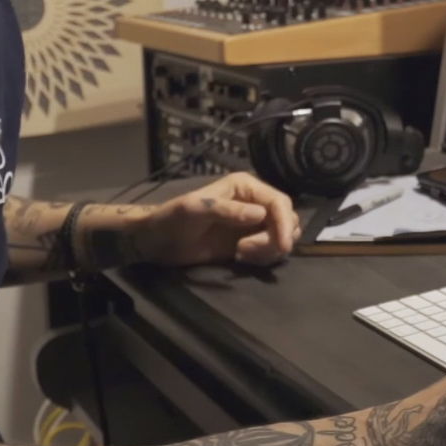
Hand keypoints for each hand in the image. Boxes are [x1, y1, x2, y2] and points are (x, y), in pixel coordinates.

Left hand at [123, 174, 298, 267]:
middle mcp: (254, 202)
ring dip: (268, 250)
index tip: (282, 245)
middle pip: (287, 219)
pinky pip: (271, 251)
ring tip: (241, 254)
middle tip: (246, 250)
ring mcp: (253, 224)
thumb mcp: (196, 210)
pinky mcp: (249, 243)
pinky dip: (263, 258)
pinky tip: (240, 258)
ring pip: (282, 237)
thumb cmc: (173, 218)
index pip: (279, 201)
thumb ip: (228, 210)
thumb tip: (261, 215)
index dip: (284, 222)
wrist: (158, 242)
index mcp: (245, 187)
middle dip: (275, 238)